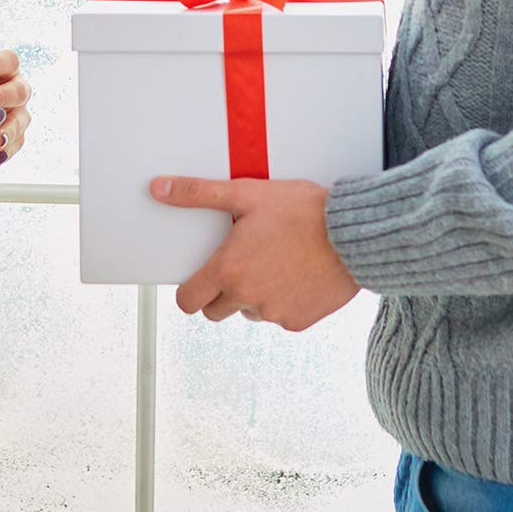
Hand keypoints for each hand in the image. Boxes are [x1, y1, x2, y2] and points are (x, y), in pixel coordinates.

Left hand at [0, 47, 32, 170]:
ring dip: (9, 128)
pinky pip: (15, 146)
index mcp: (4, 69)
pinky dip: (5, 152)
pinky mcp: (11, 140)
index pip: (10, 60)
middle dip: (4, 96)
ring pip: (22, 120)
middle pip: (20, 91)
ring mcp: (16, 116)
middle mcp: (14, 91)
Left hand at [149, 176, 360, 331]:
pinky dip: (284, 300)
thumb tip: (159, 189)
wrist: (353, 234)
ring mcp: (274, 313)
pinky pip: (280, 316)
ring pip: (250, 311)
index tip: (199, 278)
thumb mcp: (246, 193)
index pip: (188, 301)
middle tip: (240, 262)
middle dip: (221, 291)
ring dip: (254, 295)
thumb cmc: (302, 210)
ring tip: (275, 261)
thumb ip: (199, 193)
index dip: (190, 291)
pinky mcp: (299, 322)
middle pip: (216, 311)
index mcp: (229, 270)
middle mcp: (248, 298)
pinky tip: (297, 273)